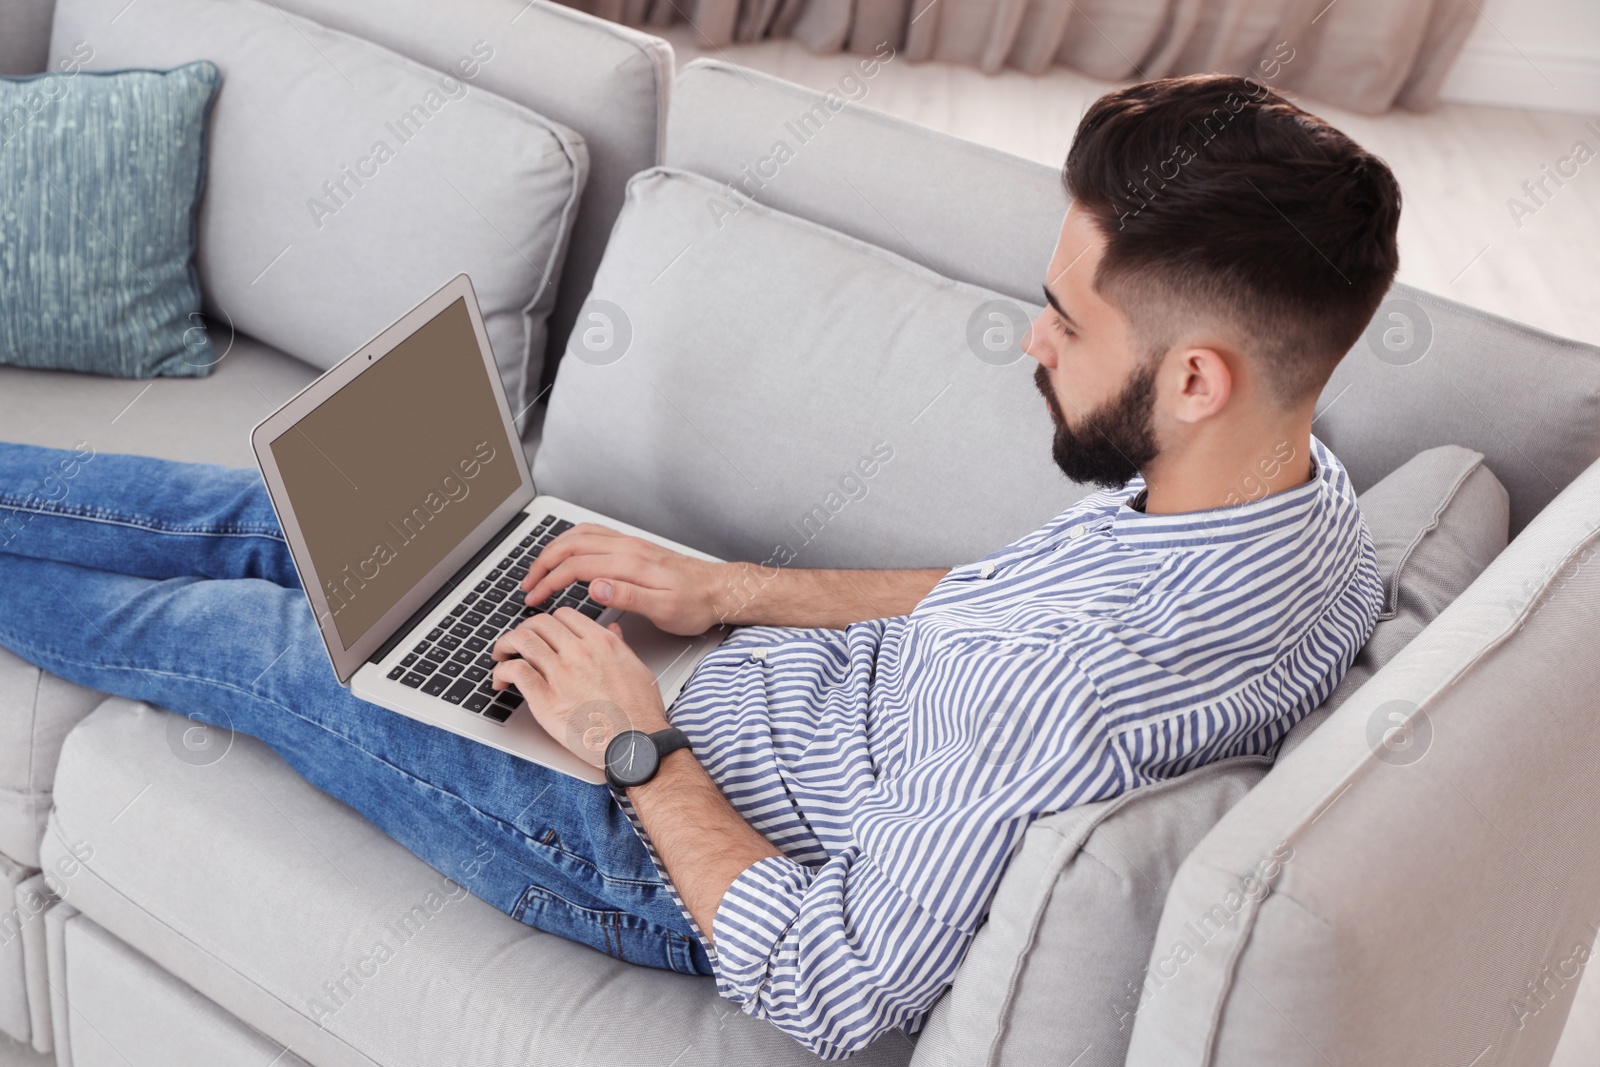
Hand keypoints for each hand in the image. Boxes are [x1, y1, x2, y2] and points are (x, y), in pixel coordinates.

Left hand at [490, 607, 669, 769]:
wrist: (635, 743)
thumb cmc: (639, 712)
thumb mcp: (636, 668)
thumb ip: (620, 646)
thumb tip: (613, 631)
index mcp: (601, 643)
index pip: (563, 615)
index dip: (548, 622)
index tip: (543, 633)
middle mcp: (579, 652)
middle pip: (539, 624)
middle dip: (523, 630)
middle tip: (517, 643)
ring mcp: (561, 674)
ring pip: (522, 641)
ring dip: (505, 644)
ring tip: (501, 654)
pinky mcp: (545, 699)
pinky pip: (515, 671)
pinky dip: (502, 670)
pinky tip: (501, 680)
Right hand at [518, 523, 727, 635]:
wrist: (719, 590)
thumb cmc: (694, 604)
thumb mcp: (664, 610)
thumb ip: (628, 597)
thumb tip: (595, 587)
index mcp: (630, 563)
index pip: (575, 567)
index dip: (549, 583)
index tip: (534, 599)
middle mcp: (627, 547)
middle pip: (571, 545)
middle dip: (543, 564)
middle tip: (527, 585)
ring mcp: (630, 544)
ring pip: (580, 535)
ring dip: (554, 550)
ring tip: (539, 570)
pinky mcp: (634, 546)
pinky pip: (594, 534)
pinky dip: (571, 541)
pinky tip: (567, 553)